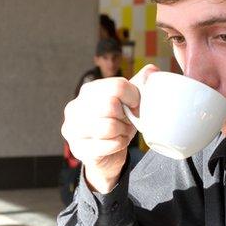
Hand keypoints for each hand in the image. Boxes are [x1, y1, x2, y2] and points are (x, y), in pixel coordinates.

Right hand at [61, 64, 158, 192]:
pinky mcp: (77, 148)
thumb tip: (153, 70)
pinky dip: (119, 144)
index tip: (137, 107)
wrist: (107, 155)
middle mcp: (75, 107)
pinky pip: (108, 144)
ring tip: (121, 133)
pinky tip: (117, 143)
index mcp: (88, 90)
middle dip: (126, 117)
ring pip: (109, 126)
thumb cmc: (117, 124)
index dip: (134, 97)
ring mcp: (72, 128)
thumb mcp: (128, 103)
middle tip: (127, 123)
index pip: (117, 86)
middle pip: (111, 104)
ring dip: (122, 132)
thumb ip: (139, 85)